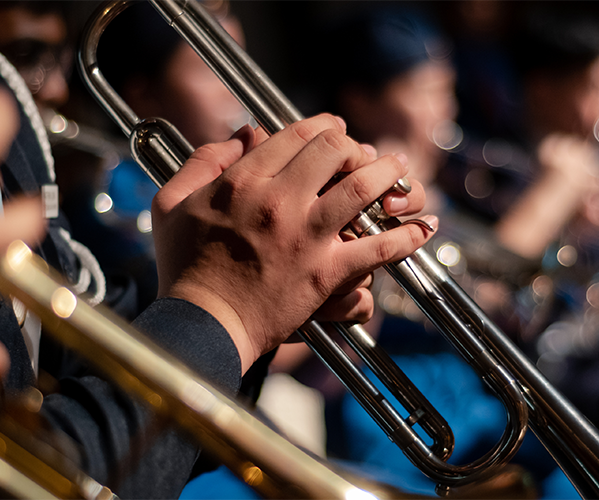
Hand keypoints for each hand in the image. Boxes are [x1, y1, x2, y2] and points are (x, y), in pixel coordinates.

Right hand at [152, 114, 434, 371]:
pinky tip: (424, 228)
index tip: (334, 130)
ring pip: (363, 188)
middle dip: (354, 145)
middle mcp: (279, 201)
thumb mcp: (173, 202)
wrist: (202, 324)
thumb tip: (240, 135)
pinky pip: (378, 249)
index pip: (296, 134)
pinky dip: (406, 237)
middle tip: (365, 152)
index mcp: (244, 180)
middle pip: (334, 150)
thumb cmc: (184, 268)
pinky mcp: (326, 274)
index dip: (322, 126)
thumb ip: (204, 161)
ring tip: (400, 172)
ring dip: (388, 175)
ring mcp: (307, 237)